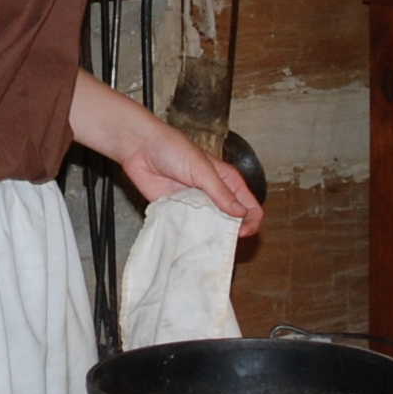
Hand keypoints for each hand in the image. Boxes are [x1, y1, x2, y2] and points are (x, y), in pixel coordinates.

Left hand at [115, 119, 260, 230]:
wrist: (141, 148)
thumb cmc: (174, 149)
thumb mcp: (202, 169)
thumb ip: (220, 192)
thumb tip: (241, 213)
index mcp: (228, 183)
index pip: (250, 207)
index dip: (251, 222)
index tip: (241, 233)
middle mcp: (215, 197)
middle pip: (232, 222)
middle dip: (230, 234)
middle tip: (221, 242)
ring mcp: (196, 206)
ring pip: (210, 229)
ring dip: (209, 238)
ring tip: (204, 244)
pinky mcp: (177, 212)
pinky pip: (188, 230)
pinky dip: (189, 237)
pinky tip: (186, 241)